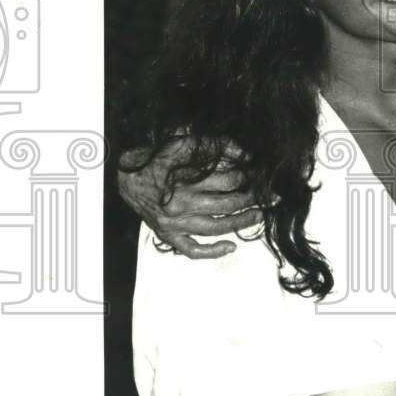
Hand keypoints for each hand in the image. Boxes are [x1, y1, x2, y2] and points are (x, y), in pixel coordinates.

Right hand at [118, 140, 262, 259]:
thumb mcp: (184, 144)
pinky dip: (212, 251)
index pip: (229, 181)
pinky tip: (230, 247)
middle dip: (251, 200)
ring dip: (241, 223)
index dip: (248, 177)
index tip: (259, 175)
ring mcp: (174, 224)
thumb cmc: (157, 159)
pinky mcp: (168, 235)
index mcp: (185, 180)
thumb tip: (244, 153)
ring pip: (215, 228)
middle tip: (269, 196)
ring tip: (259, 216)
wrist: (126, 177)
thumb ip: (215, 146)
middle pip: (227, 206)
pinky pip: (192, 250)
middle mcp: (179, 204)